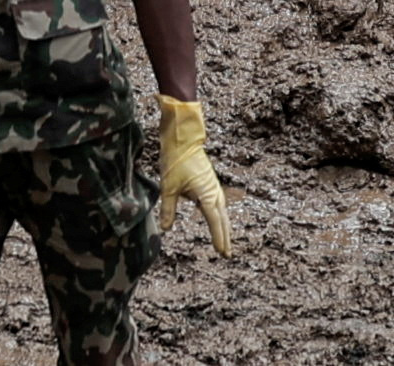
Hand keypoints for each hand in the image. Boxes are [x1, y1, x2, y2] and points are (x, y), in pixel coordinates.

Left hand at [157, 96, 236, 253]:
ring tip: (225, 241)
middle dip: (225, 236)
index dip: (218, 238)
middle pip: (222, 219)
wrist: (183, 138)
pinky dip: (219, 215)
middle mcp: (214, 191)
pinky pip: (218, 203)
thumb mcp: (168, 187)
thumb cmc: (176, 160)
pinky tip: (216, 219)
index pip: (214, 221)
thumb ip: (168, 209)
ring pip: (222, 211)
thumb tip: (166, 229)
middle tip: (227, 254)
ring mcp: (213, 186)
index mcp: (206, 194)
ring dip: (224, 227)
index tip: (221, 252)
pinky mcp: (209, 182)